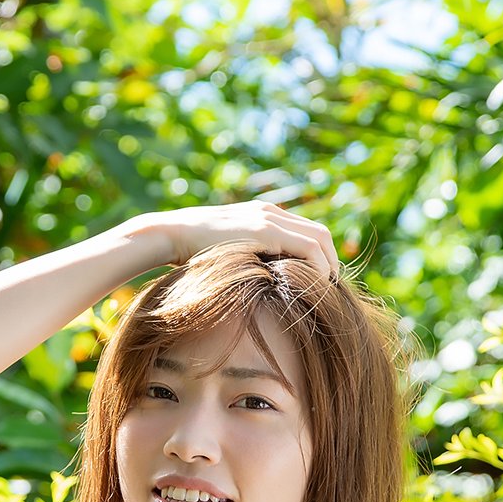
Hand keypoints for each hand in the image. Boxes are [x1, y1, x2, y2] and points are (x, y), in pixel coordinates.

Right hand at [154, 200, 339, 280]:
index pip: (306, 231)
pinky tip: (314, 286)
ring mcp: (269, 218)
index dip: (319, 256)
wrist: (171, 234)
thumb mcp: (225, 253)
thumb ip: (245, 258)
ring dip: (328, 264)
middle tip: (330, 288)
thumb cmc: (190, 251)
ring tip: (325, 289)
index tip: (319, 281)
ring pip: (320, 237)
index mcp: (263, 215)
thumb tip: (259, 282)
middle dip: (331, 260)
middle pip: (319, 233)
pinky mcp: (266, 230)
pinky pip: (308, 247)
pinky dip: (318, 266)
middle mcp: (271, 212)